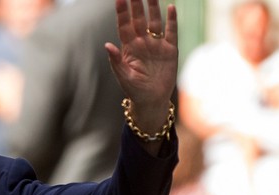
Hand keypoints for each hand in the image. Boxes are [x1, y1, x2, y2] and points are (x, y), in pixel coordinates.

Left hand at [105, 0, 177, 131]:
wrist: (151, 100)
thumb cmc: (134, 90)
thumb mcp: (123, 76)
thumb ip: (115, 61)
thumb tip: (107, 45)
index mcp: (128, 48)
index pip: (124, 25)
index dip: (122, 12)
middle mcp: (142, 42)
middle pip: (138, 19)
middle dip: (136, 4)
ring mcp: (156, 45)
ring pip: (154, 22)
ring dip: (153, 8)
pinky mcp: (170, 50)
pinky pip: (171, 32)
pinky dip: (171, 20)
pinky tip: (171, 7)